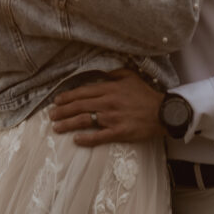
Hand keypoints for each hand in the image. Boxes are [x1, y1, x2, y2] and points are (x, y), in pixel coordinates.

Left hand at [48, 69, 165, 145]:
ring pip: (85, 120)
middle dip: (62, 111)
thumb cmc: (146, 95)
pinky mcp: (119, 132)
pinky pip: (99, 136)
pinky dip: (86, 138)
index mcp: (110, 89)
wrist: (163, 112)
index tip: (57, 100)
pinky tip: (76, 140)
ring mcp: (112, 118)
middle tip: (51, 115)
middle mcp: (108, 103)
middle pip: (79, 106)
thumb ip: (114, 74)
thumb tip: (100, 73)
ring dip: (68, 124)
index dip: (68, 96)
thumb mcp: (130, 76)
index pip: (83, 92)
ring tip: (56, 127)